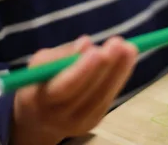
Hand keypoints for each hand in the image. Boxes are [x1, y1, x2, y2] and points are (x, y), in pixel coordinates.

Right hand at [11, 36, 137, 144]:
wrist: (39, 116)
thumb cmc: (41, 80)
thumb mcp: (42, 64)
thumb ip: (61, 54)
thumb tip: (86, 43)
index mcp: (38, 98)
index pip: (63, 87)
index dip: (81, 70)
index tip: (96, 50)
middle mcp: (57, 115)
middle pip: (85, 94)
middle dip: (104, 67)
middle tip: (117, 43)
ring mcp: (76, 123)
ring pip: (100, 97)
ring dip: (118, 71)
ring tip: (129, 48)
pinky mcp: (91, 122)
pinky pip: (107, 99)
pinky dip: (119, 78)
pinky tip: (127, 59)